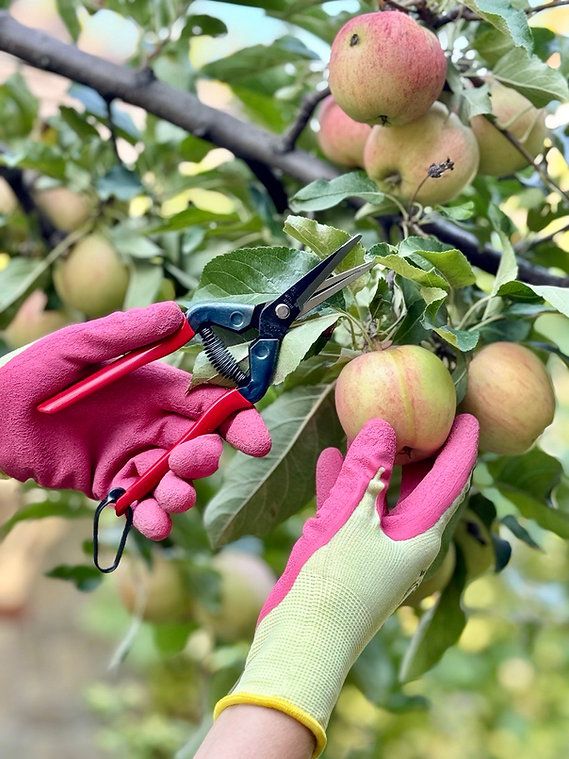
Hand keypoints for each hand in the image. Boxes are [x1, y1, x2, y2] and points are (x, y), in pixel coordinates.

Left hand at [0, 302, 270, 539]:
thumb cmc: (32, 371)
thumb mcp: (79, 345)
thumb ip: (128, 333)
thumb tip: (179, 314)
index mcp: (155, 386)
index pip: (210, 401)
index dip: (238, 420)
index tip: (255, 441)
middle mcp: (151, 421)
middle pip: (200, 443)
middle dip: (206, 457)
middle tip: (191, 460)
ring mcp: (132, 454)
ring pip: (175, 478)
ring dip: (182, 492)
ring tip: (172, 497)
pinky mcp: (109, 484)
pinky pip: (140, 503)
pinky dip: (153, 517)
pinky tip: (153, 523)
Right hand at [215, 414, 478, 755]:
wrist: (300, 643)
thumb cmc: (335, 584)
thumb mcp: (353, 519)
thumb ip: (367, 470)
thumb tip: (383, 425)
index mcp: (421, 535)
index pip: (450, 480)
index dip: (460, 446)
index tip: (467, 415)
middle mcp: (404, 540)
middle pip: (420, 484)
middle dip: (423, 449)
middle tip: (425, 412)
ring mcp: (375, 547)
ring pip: (382, 493)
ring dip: (377, 461)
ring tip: (375, 423)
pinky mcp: (346, 553)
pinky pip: (350, 508)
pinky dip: (343, 482)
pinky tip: (330, 455)